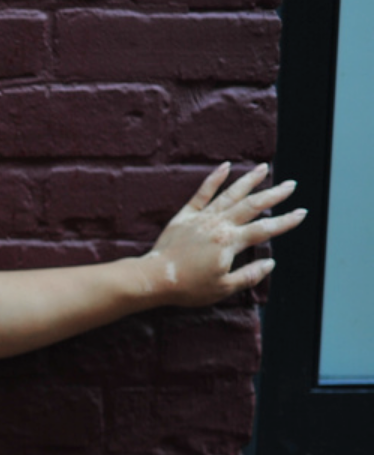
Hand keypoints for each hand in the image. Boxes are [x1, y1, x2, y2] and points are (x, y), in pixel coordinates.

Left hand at [143, 162, 306, 306]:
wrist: (154, 279)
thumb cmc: (188, 287)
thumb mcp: (223, 288)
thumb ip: (249, 275)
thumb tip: (269, 264)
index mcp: (230, 242)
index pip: (265, 229)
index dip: (285, 221)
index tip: (301, 212)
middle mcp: (218, 225)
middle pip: (252, 206)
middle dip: (274, 194)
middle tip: (291, 184)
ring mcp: (201, 219)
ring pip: (230, 195)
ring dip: (249, 181)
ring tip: (264, 167)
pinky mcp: (184, 216)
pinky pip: (201, 194)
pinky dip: (214, 179)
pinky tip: (225, 166)